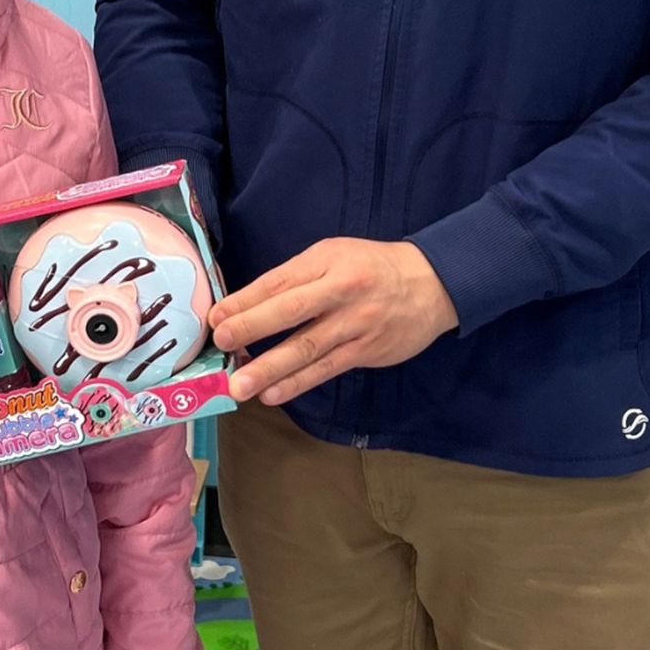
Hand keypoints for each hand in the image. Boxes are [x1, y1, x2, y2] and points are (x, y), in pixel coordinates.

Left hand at [212, 239, 457, 405]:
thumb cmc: (371, 267)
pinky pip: (327, 369)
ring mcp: (356, 324)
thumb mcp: (334, 256)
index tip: (217, 317)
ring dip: (271, 368)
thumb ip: (296, 278)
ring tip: (240, 385)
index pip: (280, 281)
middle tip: (222, 342)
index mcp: (327, 261)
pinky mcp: (367, 351)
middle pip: (292, 310)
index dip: (246, 300)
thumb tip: (247, 306)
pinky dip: (299, 383)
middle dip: (253, 327)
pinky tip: (274, 394)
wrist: (432, 284)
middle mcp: (341, 290)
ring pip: (308, 347)